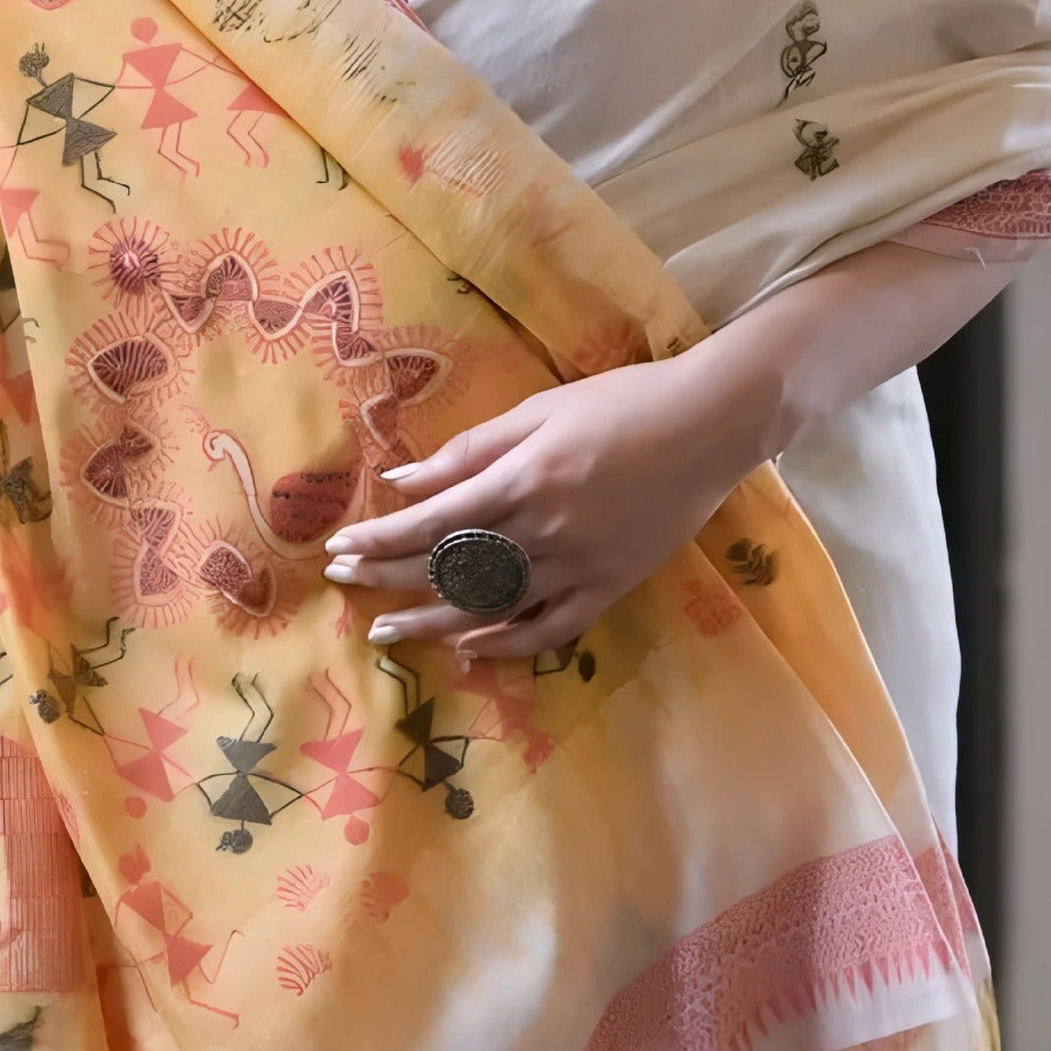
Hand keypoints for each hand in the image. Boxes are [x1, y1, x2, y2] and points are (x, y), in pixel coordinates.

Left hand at [322, 350, 772, 663]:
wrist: (710, 424)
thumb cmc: (622, 401)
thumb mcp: (542, 409)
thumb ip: (473, 448)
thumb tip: (406, 478)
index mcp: (524, 478)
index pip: (434, 521)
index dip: (382, 537)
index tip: (340, 547)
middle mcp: (545, 529)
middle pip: (453, 566)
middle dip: (391, 576)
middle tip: (344, 584)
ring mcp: (580, 565)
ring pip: (493, 605)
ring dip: (434, 620)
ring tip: (389, 631)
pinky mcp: (612, 586)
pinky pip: (553, 628)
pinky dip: (509, 643)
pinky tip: (469, 648)